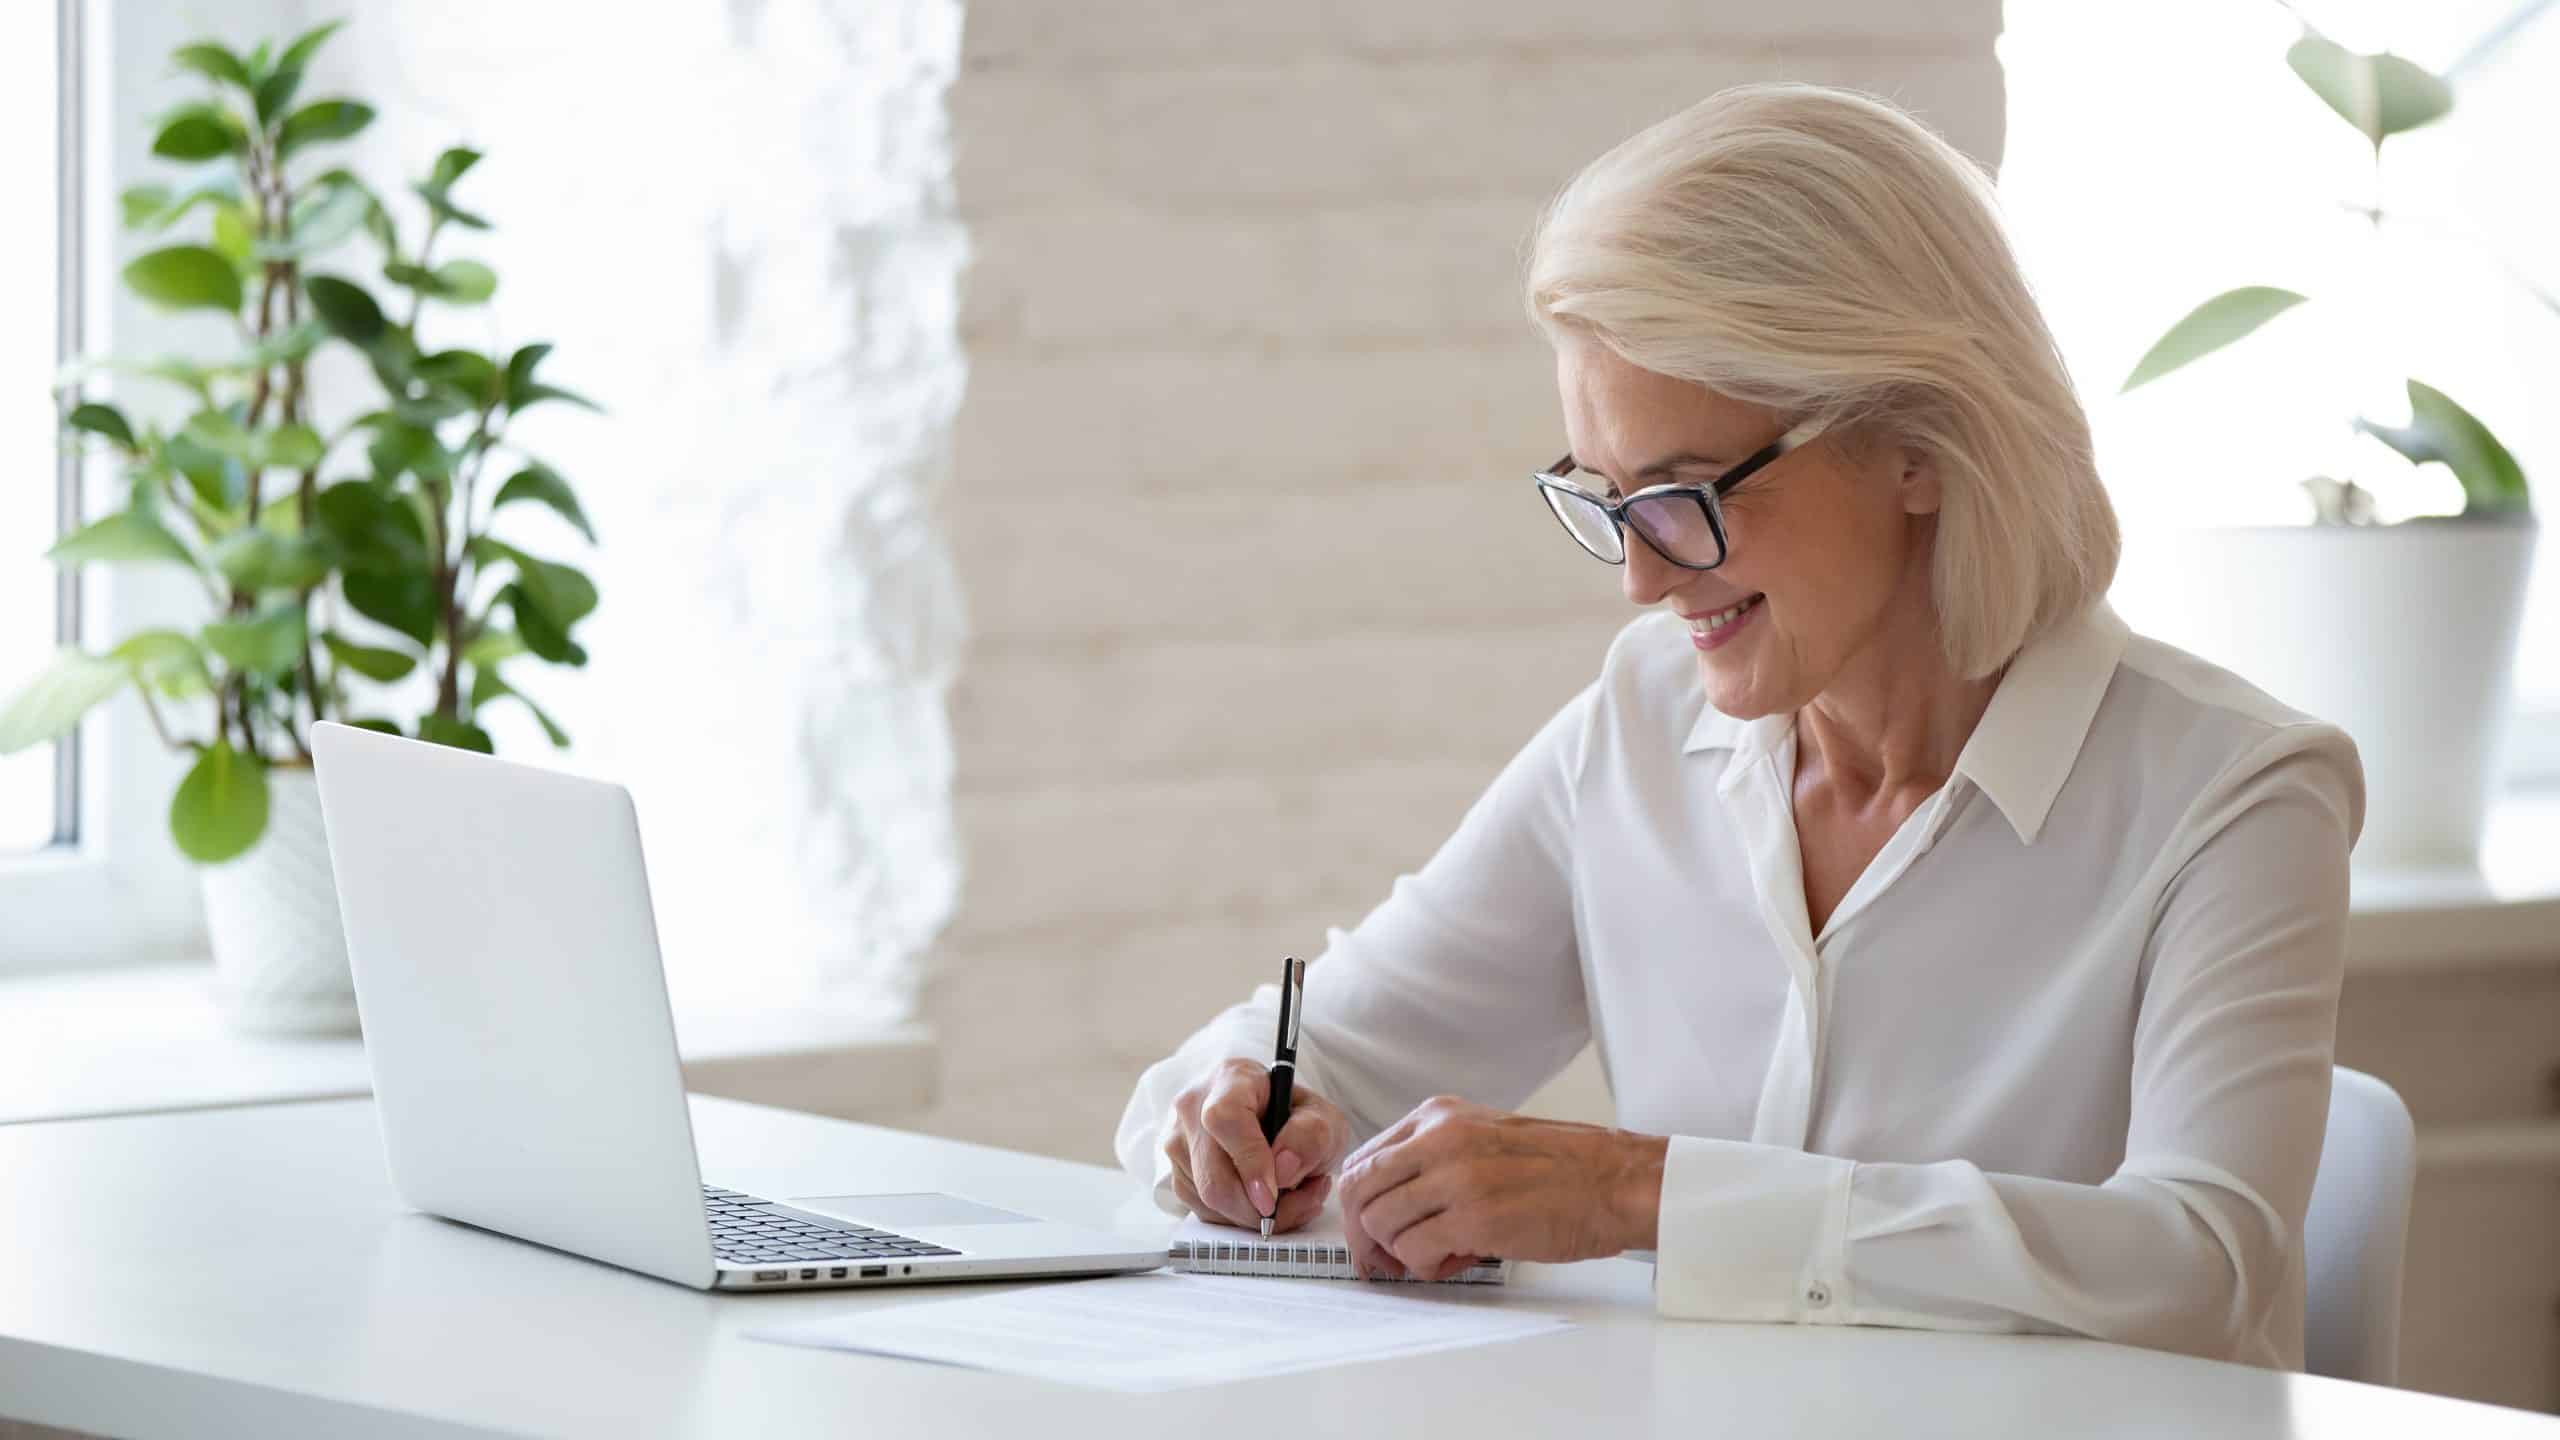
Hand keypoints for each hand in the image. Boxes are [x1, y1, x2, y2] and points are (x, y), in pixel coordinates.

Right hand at [1162, 1057, 1351, 1232]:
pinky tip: (1266, 1201)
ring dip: (1256, 1214)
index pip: (1225, 1120)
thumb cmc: (1296, 1116)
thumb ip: (1312, 1136)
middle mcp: (1193, 1107)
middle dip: (1260, 1207)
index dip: (1249, 1161)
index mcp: (1231, 1079)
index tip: (1273, 1195)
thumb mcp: (1324, 1118)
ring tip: (1293, 1197)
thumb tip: (1283, 1170)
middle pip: (1213, 1176)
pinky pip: (1206, 1212)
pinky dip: (1241, 1218)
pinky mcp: (1177, 1173)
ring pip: (1208, 1201)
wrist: (1276, 1121)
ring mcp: (1178, 1142)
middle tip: (1302, 1203)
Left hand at [1337, 1095, 1666, 1281]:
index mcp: (1438, 1117)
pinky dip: (1427, 1266)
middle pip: (1360, 1193)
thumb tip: (1388, 1206)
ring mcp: (1454, 1176)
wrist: (1614, 1181)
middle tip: (1391, 1259)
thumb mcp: (1483, 1138)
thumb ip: (1433, 1159)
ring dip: (1403, 1253)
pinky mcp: (1474, 1217)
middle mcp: (1438, 1139)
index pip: (1363, 1161)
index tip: (1374, 1233)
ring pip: (1381, 1225)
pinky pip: (1414, 1251)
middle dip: (1367, 1236)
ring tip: (1442, 1254)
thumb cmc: (1559, 1168)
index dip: (1360, 1206)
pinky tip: (1459, 1260)